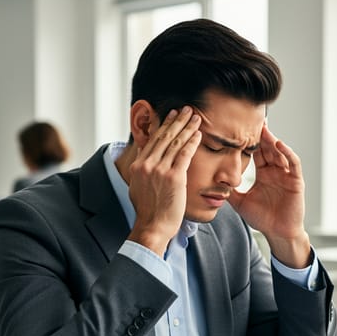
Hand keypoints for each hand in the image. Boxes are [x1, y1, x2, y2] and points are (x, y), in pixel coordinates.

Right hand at [126, 107, 201, 255]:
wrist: (152, 227)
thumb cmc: (148, 212)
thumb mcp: (138, 187)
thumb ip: (142, 171)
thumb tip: (143, 158)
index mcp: (138, 165)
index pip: (153, 140)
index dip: (164, 125)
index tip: (171, 115)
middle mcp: (147, 164)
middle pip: (164, 136)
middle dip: (177, 120)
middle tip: (186, 109)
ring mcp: (159, 170)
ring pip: (175, 142)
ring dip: (187, 127)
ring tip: (195, 117)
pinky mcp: (173, 177)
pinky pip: (184, 154)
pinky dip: (192, 142)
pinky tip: (198, 133)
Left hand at [228, 125, 310, 267]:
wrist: (278, 233)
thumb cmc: (263, 218)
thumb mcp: (240, 202)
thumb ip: (228, 191)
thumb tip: (209, 184)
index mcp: (263, 173)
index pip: (256, 152)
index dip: (249, 141)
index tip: (239, 128)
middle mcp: (275, 171)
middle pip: (268, 148)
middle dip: (261, 135)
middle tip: (252, 119)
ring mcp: (287, 175)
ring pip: (280, 152)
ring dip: (272, 140)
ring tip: (264, 129)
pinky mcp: (296, 181)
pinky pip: (293, 163)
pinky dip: (287, 152)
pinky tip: (278, 144)